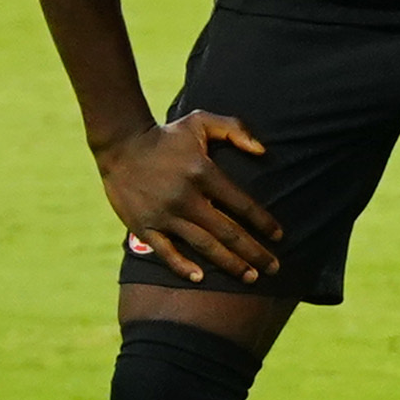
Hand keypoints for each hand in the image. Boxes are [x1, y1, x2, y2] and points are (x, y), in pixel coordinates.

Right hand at [101, 109, 286, 283]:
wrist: (120, 143)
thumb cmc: (167, 135)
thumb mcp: (202, 121)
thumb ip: (236, 130)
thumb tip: (264, 151)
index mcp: (203, 173)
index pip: (242, 204)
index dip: (264, 222)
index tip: (279, 236)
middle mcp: (186, 197)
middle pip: (228, 232)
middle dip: (254, 253)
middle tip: (274, 268)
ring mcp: (164, 214)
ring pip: (203, 245)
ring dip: (229, 264)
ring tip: (251, 277)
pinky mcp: (143, 225)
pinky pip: (165, 252)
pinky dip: (182, 266)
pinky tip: (200, 278)